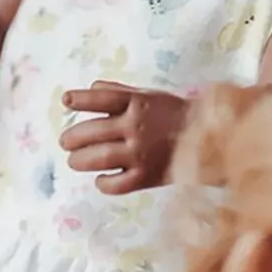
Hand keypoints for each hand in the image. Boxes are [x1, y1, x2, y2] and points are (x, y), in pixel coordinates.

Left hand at [59, 80, 189, 194]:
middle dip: (72, 138)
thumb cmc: (173, 114)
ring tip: (74, 161)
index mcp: (137, 104)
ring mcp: (140, 153)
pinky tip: (100, 180)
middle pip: (93, 132)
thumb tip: (91, 87)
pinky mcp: (146, 177)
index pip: (101, 99)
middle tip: (65, 142)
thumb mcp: (149, 95)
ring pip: (99, 158)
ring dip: (80, 160)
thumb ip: (119, 92)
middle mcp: (136, 127)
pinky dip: (103, 183)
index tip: (66, 101)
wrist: (207, 139)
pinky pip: (117, 184)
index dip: (81, 99)